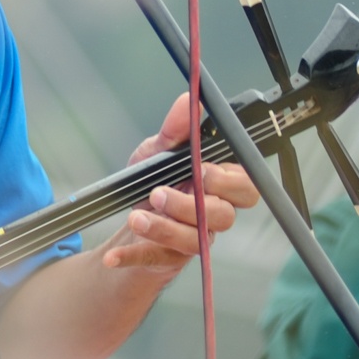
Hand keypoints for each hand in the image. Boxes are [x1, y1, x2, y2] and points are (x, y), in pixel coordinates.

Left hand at [105, 93, 258, 271]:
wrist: (129, 218)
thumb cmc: (153, 182)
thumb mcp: (159, 151)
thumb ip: (176, 130)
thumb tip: (190, 100)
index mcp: (219, 186)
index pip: (245, 188)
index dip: (229, 182)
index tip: (203, 170)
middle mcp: (212, 215)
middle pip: (223, 215)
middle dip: (193, 205)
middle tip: (161, 192)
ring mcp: (193, 239)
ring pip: (194, 239)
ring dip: (164, 227)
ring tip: (138, 216)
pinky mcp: (168, 258)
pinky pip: (155, 259)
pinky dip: (132, 256)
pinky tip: (113, 255)